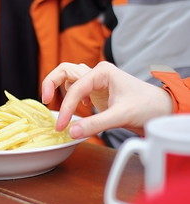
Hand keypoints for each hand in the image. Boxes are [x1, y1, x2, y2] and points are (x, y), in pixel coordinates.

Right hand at [42, 61, 172, 138]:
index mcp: (102, 72)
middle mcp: (96, 72)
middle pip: (64, 70)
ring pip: (68, 76)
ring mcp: (96, 81)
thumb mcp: (120, 116)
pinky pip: (76, 87)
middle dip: (51, 83)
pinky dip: (70, 95)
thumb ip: (95, 124)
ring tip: (54, 103)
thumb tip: (71, 132)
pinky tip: (80, 108)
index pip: (75, 88)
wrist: (159, 109)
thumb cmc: (145, 106)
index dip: (65, 108)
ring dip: (58, 87)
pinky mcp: (96, 90)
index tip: (60, 126)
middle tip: (45, 101)